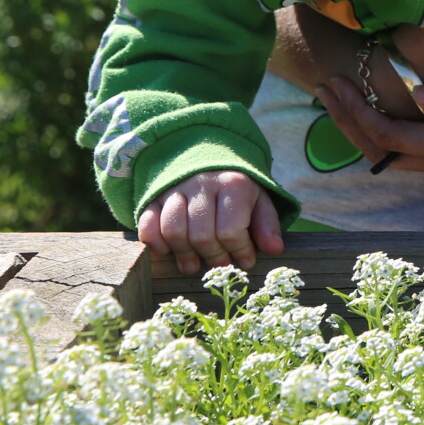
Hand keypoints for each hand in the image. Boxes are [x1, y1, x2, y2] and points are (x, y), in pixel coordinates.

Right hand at [138, 170, 284, 275]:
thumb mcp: (258, 200)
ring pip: (173, 231)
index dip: (239, 251)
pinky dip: (156, 244)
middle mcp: (202, 184)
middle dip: (213, 257)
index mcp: (232, 184)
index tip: (246, 262)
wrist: (207, 158)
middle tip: (220, 266)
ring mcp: (175, 189)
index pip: (231, 230)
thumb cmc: (236, 188)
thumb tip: (275, 249)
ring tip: (194, 265)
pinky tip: (168, 252)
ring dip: (184, 254)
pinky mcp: (154, 196)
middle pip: (201, 234)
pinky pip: (148, 225)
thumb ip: (267, 224)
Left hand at [347, 76, 423, 183]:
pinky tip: (381, 107)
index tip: (337, 84)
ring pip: (397, 154)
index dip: (358, 113)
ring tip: (341, 96)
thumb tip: (419, 94)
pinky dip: (389, 130)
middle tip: (325, 89)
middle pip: (385, 152)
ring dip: (365, 127)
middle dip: (350, 122)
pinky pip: (415, 149)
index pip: (392, 138)